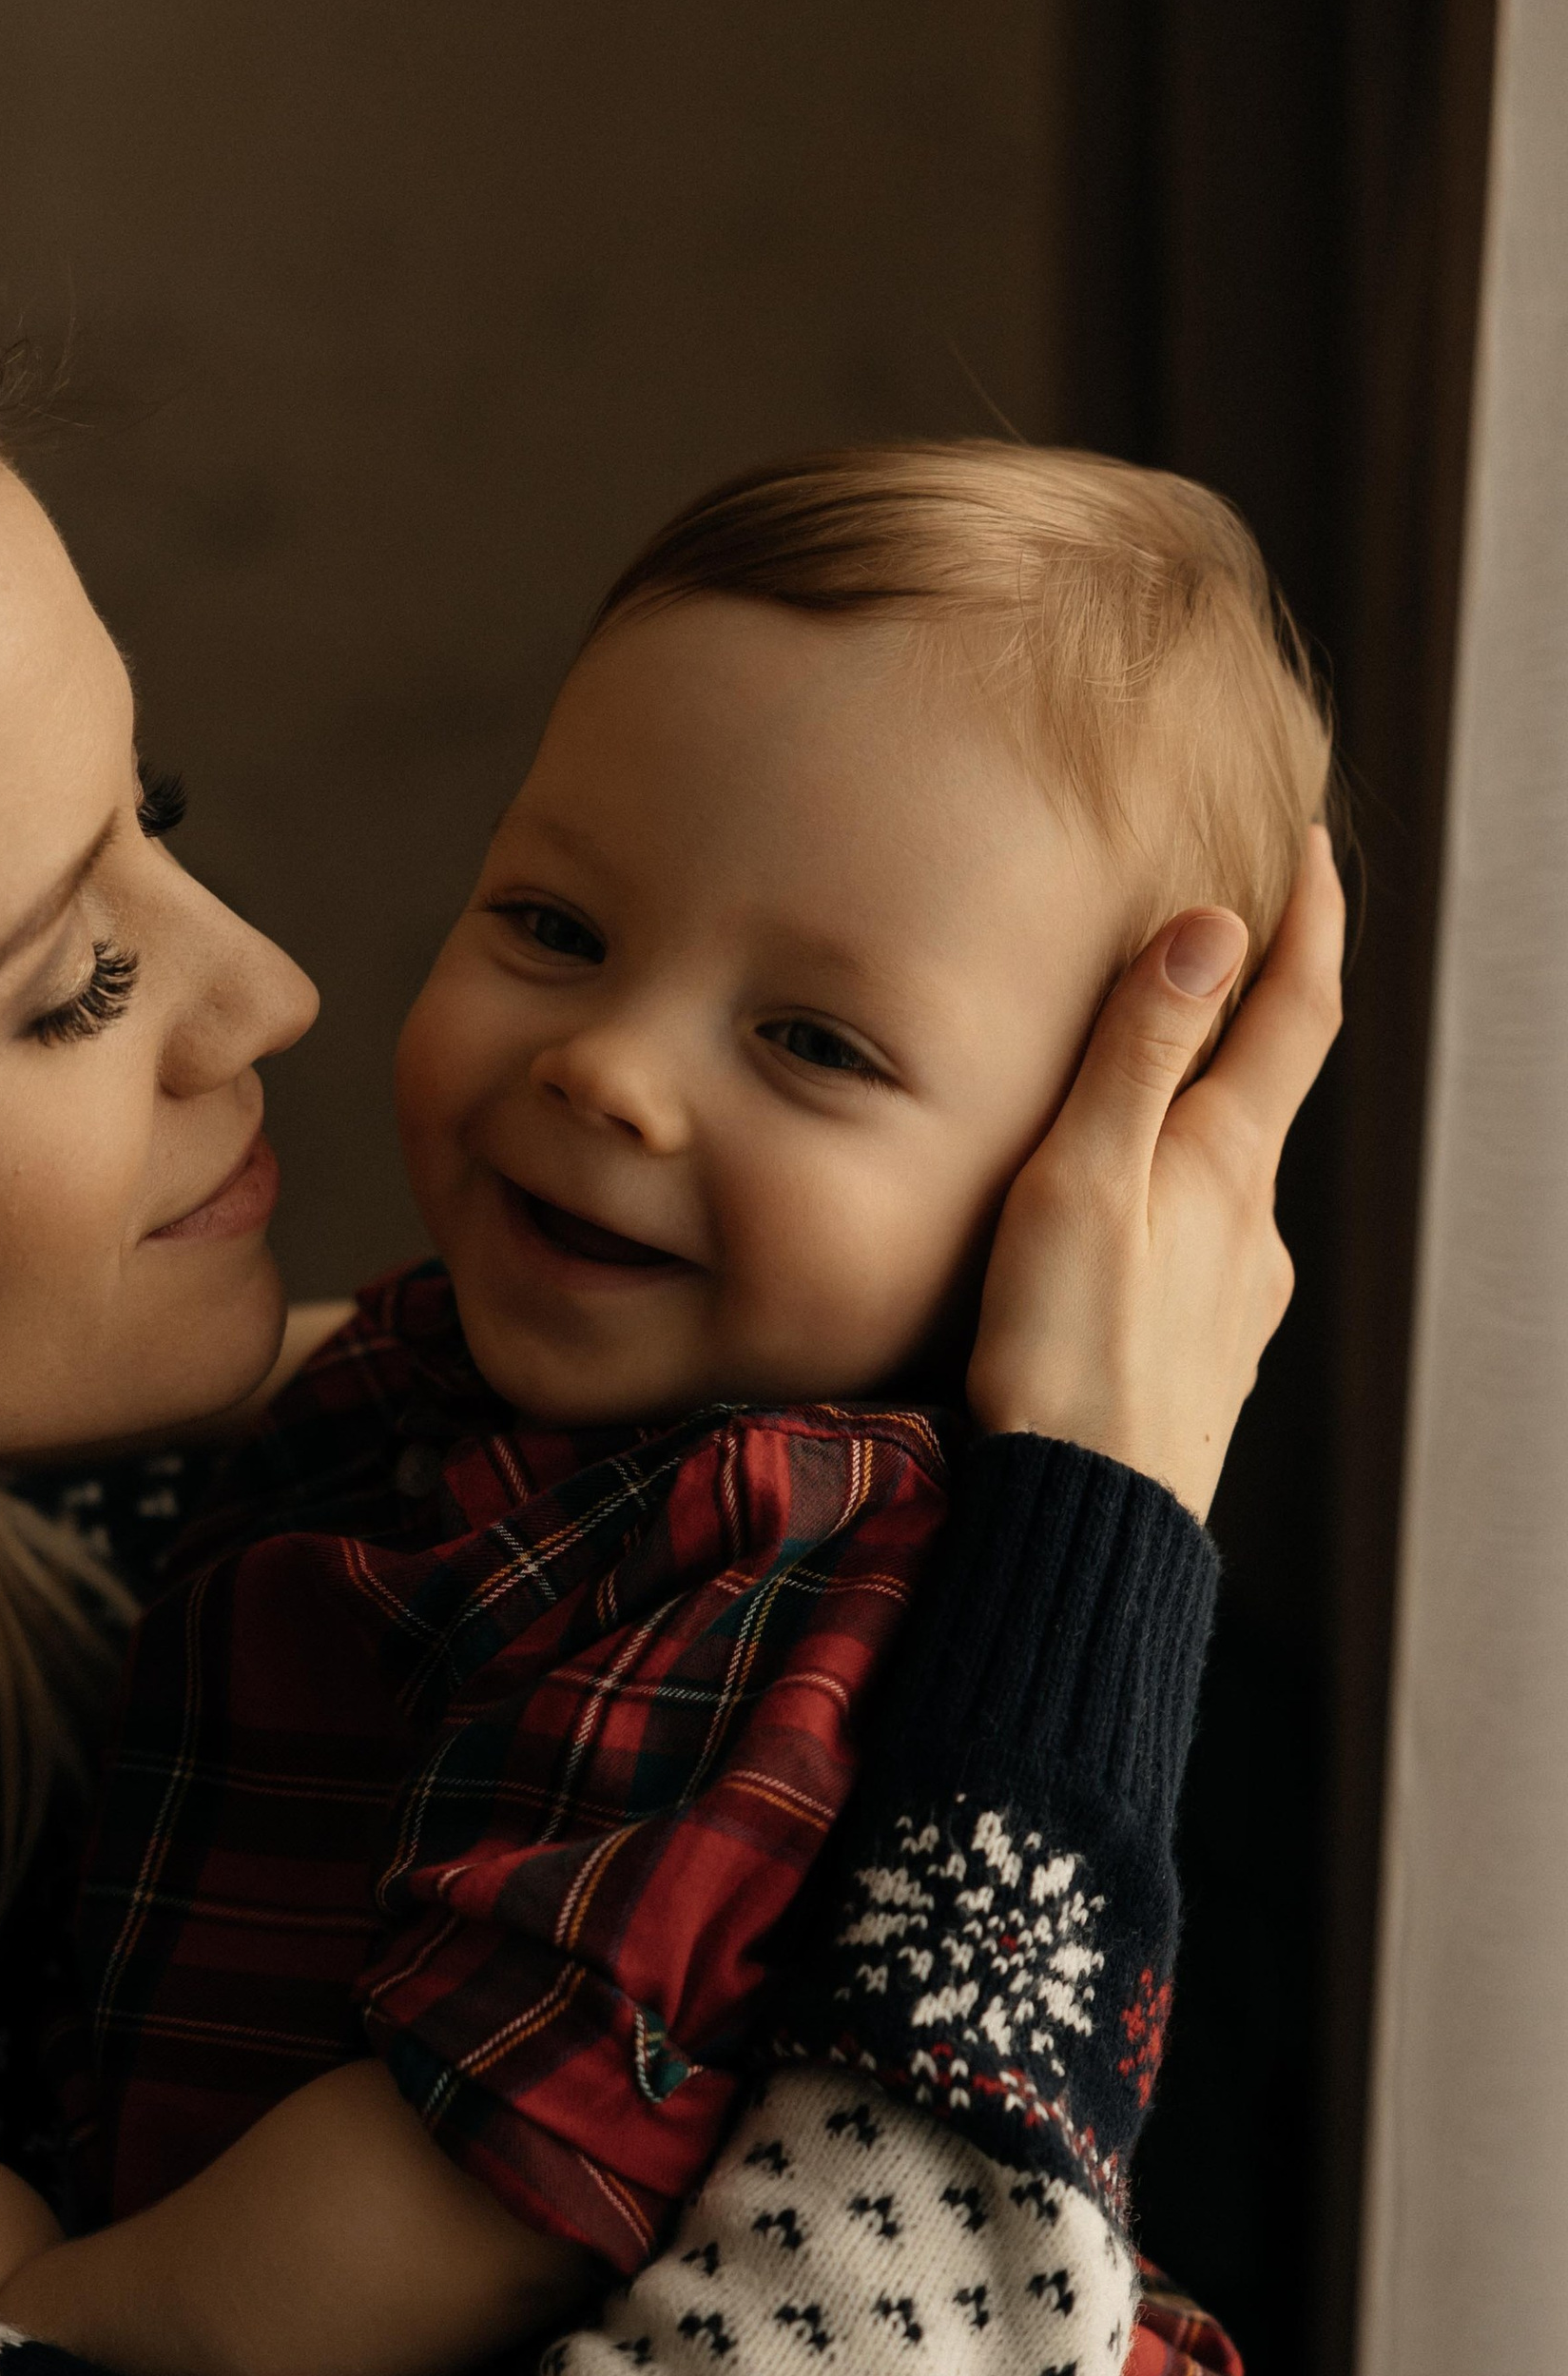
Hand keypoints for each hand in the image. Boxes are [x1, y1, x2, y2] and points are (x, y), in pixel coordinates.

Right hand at [969, 821, 1344, 1518]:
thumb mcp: (1083, 1184)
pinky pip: (1194, 1254)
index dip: (1307, 922)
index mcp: (1227, 1165)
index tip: (1307, 850)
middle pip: (1263, 1092)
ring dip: (1195, 1125)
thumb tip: (1212, 927)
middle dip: (1243, 1017)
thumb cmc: (1068, 1361)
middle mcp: (1252, 1228)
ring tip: (1131, 1101)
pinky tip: (1110, 1240)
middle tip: (1207, 950)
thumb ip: (1138, 1056)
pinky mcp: (1199, 1362)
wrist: (1085, 1526)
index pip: (1296, 1012)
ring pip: (1224, 1180)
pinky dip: (1167, 1210)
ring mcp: (1235, 1302)